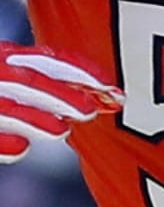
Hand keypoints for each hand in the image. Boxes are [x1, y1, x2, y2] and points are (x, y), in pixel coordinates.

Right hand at [0, 42, 122, 162]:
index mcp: (3, 58)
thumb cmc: (6, 89)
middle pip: (25, 80)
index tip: (109, 83)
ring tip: (62, 131)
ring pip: (3, 106)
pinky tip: (20, 148)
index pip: (44, 60)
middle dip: (60, 94)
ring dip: (33, 117)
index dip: (78, 69)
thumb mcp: (11, 75)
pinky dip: (0, 140)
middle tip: (91, 111)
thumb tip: (83, 104)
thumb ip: (36, 84)